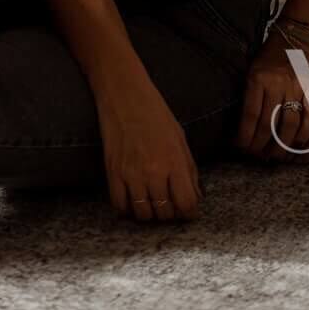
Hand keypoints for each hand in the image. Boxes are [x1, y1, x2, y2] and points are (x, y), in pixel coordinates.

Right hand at [95, 82, 203, 222]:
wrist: (124, 94)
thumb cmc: (155, 113)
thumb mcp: (180, 138)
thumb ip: (189, 170)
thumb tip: (196, 197)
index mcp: (174, 161)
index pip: (186, 204)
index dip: (190, 212)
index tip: (189, 211)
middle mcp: (153, 171)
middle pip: (165, 213)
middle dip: (171, 213)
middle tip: (170, 204)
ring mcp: (131, 173)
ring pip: (143, 214)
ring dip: (150, 213)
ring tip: (152, 202)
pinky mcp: (112, 172)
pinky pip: (120, 206)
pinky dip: (128, 209)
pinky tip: (133, 199)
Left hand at [233, 35, 308, 163]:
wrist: (289, 43)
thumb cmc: (264, 62)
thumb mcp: (249, 74)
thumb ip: (248, 100)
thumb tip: (243, 132)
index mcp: (257, 79)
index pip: (251, 114)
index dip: (246, 135)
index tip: (241, 147)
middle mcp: (277, 84)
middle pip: (269, 123)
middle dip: (261, 144)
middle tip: (257, 155)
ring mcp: (296, 87)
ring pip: (290, 124)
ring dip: (282, 145)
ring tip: (275, 155)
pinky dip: (304, 135)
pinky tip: (297, 145)